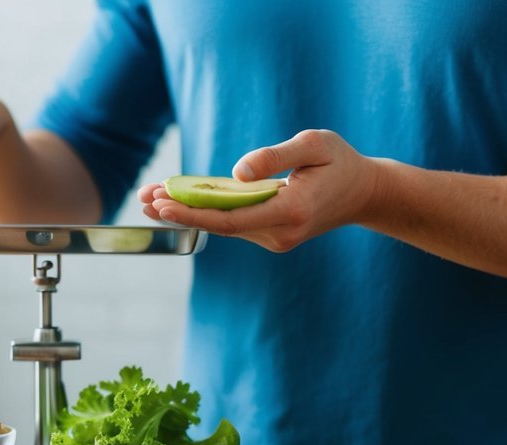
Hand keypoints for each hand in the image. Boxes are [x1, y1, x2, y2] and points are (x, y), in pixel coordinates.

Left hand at [139, 129, 379, 252]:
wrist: (364, 193)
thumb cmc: (341, 162)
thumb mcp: (315, 145)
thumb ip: (274, 157)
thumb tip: (235, 172)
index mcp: (291, 211)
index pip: (231, 218)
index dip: (193, 212)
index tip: (162, 203)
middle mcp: (280, 232)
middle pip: (220, 226)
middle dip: (179, 212)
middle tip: (142, 199)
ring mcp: (275, 238)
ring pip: (223, 226)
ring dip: (187, 212)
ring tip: (148, 198)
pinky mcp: (271, 235)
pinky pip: (232, 223)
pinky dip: (204, 212)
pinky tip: (177, 200)